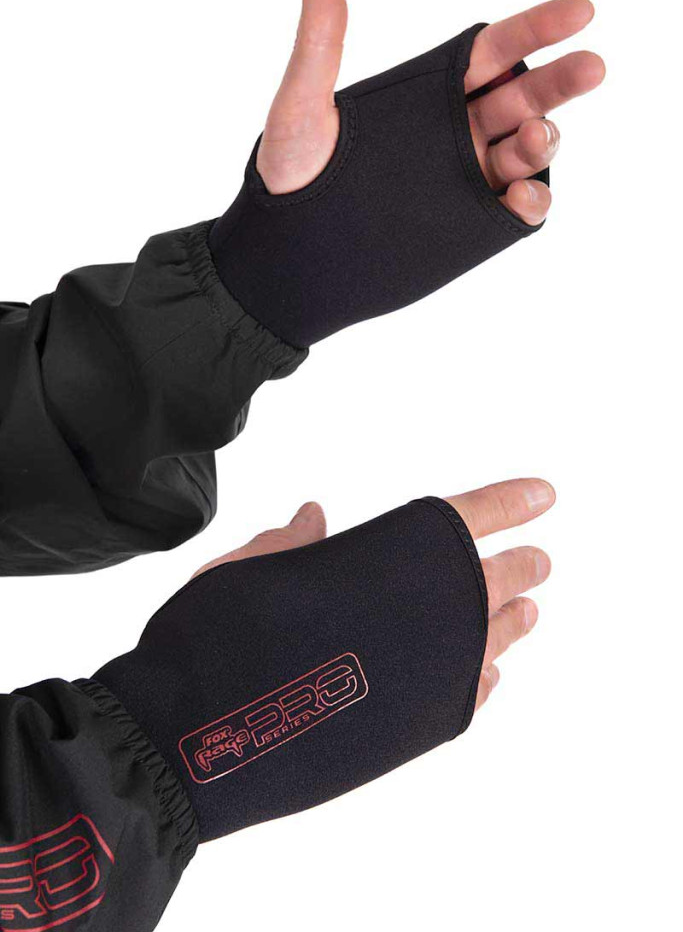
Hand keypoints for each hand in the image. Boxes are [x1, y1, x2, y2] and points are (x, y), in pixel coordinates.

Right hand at [193, 477, 555, 712]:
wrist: (200, 739)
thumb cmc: (212, 638)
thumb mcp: (243, 569)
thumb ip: (290, 544)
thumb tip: (316, 516)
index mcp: (381, 562)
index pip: (464, 518)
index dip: (507, 503)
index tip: (545, 495)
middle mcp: (417, 617)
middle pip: (487, 583)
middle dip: (517, 569)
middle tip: (541, 564)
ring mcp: (421, 677)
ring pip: (486, 641)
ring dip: (509, 624)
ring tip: (529, 612)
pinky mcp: (412, 731)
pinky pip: (464, 698)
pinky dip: (480, 680)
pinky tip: (489, 675)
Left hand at [257, 0, 603, 224]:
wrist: (290, 257)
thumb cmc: (289, 179)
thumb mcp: (302, 108)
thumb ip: (320, 45)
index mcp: (428, 95)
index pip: (493, 53)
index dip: (537, 28)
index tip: (579, 11)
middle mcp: (454, 133)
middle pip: (524, 97)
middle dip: (561, 82)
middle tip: (591, 67)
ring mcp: (464, 179)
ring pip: (526, 152)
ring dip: (544, 141)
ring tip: (535, 138)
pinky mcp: (467, 225)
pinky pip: (515, 210)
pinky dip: (532, 201)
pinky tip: (524, 194)